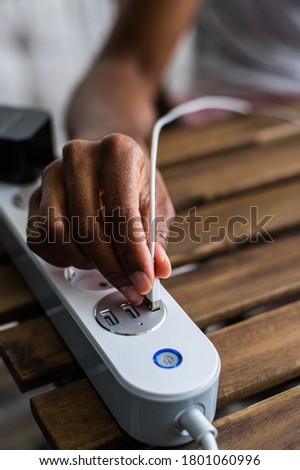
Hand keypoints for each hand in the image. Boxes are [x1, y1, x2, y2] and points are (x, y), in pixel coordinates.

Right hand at [27, 134, 174, 303]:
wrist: (107, 160)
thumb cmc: (133, 180)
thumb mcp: (156, 203)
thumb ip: (156, 236)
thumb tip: (157, 268)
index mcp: (117, 151)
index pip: (121, 211)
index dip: (133, 254)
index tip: (143, 280)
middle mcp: (79, 157)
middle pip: (87, 227)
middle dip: (111, 267)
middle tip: (129, 285)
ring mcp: (51, 175)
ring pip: (57, 234)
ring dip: (84, 262)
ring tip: (106, 265)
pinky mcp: (35, 195)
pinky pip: (39, 238)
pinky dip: (61, 258)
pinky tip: (82, 256)